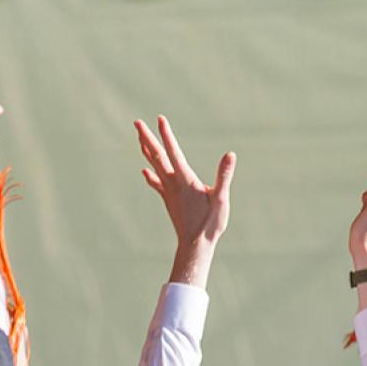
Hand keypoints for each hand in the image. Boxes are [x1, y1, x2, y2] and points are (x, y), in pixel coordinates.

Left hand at [134, 116, 235, 288]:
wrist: (195, 247)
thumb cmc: (210, 224)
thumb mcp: (221, 199)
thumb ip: (224, 176)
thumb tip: (230, 155)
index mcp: (185, 180)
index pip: (174, 152)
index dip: (167, 135)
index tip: (160, 118)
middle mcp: (173, 184)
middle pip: (157, 156)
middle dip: (147, 138)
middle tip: (136, 122)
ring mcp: (169, 192)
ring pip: (154, 167)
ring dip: (146, 151)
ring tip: (139, 138)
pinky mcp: (169, 201)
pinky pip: (157, 184)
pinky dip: (150, 175)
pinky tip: (144, 172)